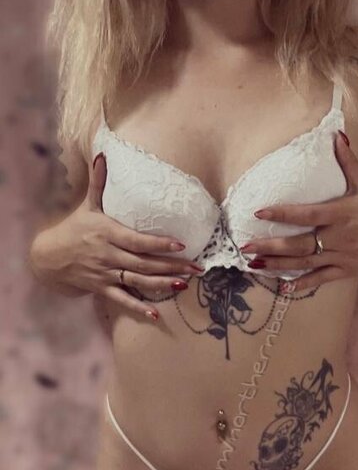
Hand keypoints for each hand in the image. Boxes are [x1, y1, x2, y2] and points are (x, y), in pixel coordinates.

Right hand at [30, 152, 201, 319]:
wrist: (49, 258)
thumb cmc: (74, 228)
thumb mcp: (87, 206)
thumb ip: (98, 183)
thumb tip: (102, 155)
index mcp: (107, 233)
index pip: (137, 240)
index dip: (158, 244)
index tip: (180, 244)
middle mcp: (108, 255)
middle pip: (143, 262)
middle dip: (171, 266)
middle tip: (196, 269)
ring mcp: (105, 273)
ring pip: (137, 281)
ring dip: (161, 284)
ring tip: (183, 284)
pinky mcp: (102, 288)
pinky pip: (122, 299)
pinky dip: (138, 307)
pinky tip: (156, 314)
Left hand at [240, 131, 357, 289]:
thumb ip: (348, 161)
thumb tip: (337, 134)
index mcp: (341, 214)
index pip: (306, 214)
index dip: (282, 214)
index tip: (259, 213)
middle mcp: (338, 237)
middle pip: (299, 244)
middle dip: (270, 247)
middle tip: (245, 247)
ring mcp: (342, 256)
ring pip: (305, 263)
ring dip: (278, 266)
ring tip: (253, 266)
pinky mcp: (346, 270)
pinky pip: (321, 279)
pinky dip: (303, 285)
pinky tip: (283, 289)